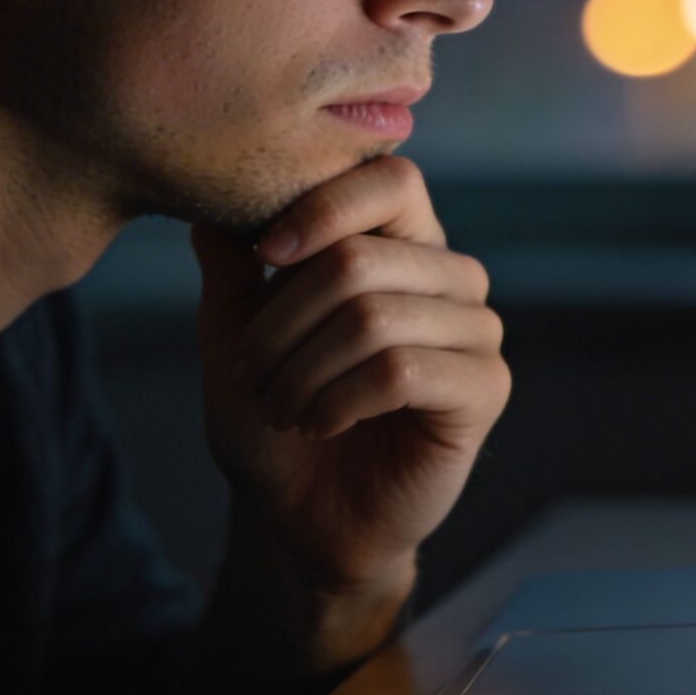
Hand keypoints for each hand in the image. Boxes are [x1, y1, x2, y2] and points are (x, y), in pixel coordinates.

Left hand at [190, 156, 509, 599]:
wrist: (297, 516)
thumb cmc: (274, 417)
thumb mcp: (235, 330)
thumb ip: (233, 262)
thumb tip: (211, 203)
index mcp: (404, 244)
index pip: (390, 178)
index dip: (323, 206)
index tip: (265, 254)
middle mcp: (452, 277)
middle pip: (361, 257)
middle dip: (283, 321)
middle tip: (253, 372)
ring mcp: (475, 331)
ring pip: (373, 317)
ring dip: (303, 368)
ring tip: (281, 405)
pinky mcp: (484, 389)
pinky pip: (401, 371)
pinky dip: (339, 400)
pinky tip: (320, 422)